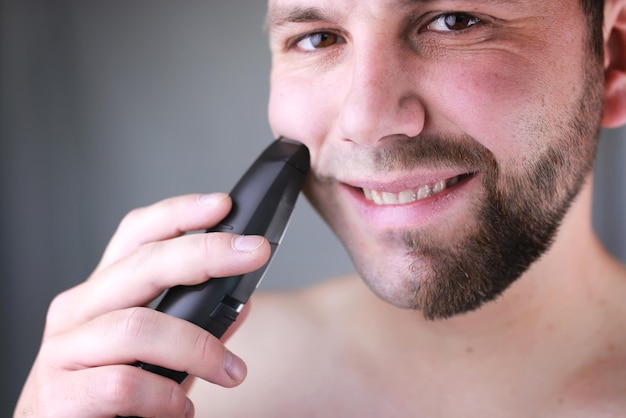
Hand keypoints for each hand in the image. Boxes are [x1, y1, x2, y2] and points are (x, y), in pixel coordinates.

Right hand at [14, 193, 270, 416]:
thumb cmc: (110, 400)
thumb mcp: (160, 356)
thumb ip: (197, 328)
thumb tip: (242, 302)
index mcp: (103, 293)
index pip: (136, 235)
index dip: (178, 213)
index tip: (223, 204)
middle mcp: (77, 311)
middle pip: (142, 264)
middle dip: (206, 253)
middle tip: (254, 252)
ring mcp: (62, 351)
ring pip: (137, 326)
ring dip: (198, 348)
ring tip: (231, 372)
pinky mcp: (59, 396)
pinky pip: (123, 383)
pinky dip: (164, 396)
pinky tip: (182, 409)